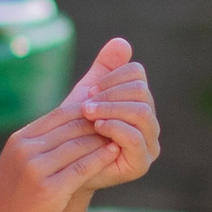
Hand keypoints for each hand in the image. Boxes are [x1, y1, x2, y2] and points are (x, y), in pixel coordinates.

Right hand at [0, 108, 123, 211]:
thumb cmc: (7, 203)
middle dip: (98, 124)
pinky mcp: (49, 191)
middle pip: (72, 127)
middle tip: (121, 123)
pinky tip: (114, 154)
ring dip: (103, 139)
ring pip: (79, 145)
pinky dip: (101, 158)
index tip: (105, 114)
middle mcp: (26, 150)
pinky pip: (82, 168)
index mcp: (19, 140)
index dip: (85, 112)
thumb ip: (36, 149)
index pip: (59, 115)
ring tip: (122, 136)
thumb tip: (62, 134)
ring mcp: (36, 169)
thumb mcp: (16, 167)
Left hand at [60, 38, 159, 186]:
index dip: (112, 76)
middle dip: (111, 93)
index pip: (136, 75)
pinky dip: (115, 127)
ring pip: (142, 112)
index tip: (90, 90)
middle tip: (86, 104)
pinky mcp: (141, 163)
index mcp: (139, 102)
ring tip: (88, 114)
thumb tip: (121, 42)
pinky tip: (97, 126)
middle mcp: (150, 123)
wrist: (61, 169)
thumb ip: (104, 70)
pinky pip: (135, 137)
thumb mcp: (87, 96)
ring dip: (111, 108)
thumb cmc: (73, 131)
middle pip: (141, 92)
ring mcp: (150, 145)